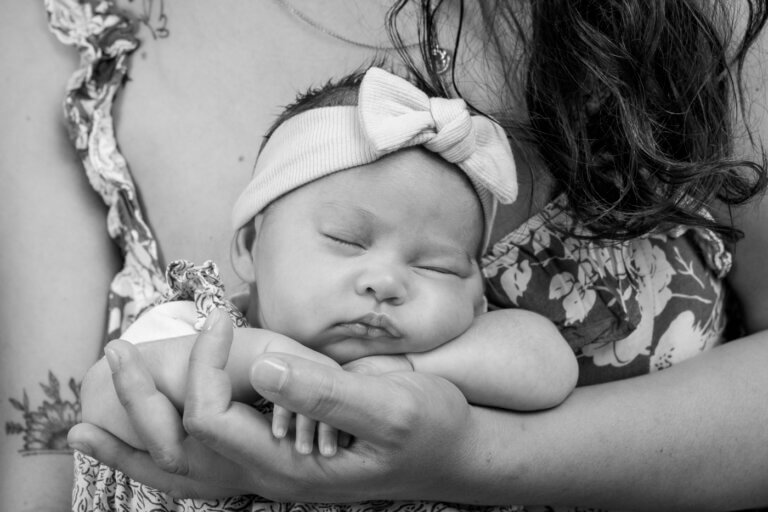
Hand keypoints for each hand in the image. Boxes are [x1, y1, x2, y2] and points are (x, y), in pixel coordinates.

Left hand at [68, 310, 476, 501]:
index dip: (205, 364)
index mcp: (290, 466)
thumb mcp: (390, 407)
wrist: (456, 453)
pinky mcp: (282, 464)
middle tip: (113, 353)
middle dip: (139, 401)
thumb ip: (324, 392)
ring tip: (84, 431)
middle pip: (178, 452)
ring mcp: (274, 477)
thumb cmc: (430, 426)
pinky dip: (164, 457)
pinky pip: (207, 470)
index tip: (223, 316)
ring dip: (133, 446)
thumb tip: (262, 366)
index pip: (213, 416)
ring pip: (183, 474)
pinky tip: (151, 442)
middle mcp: (271, 479)